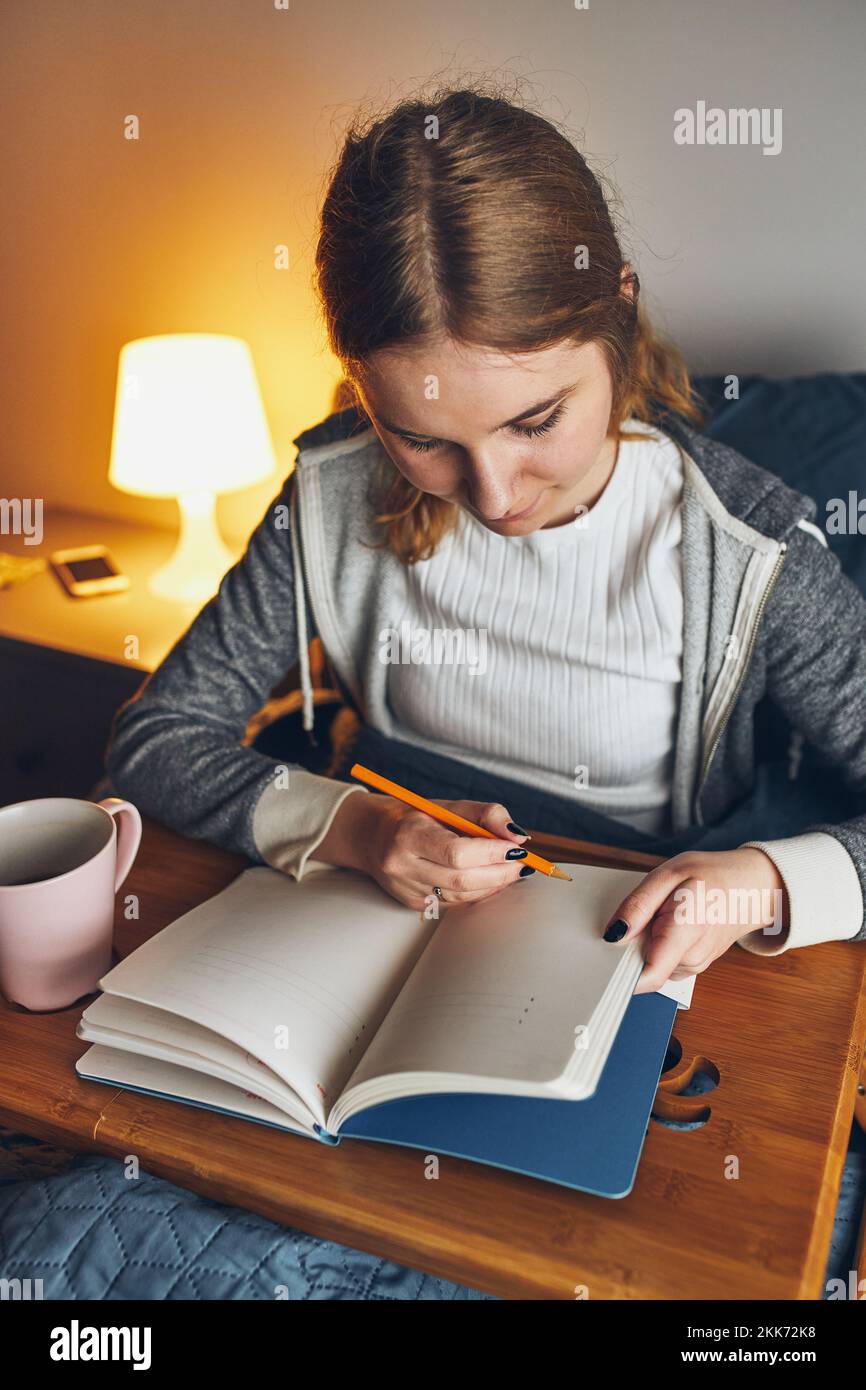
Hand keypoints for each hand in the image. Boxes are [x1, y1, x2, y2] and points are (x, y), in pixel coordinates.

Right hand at [318, 789, 534, 909]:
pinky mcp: (413, 903)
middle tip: (522, 864)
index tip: (517, 849)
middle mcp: (402, 865)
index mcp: (408, 835)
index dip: (492, 853)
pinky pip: (455, 903)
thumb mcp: (448, 806)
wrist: (372, 836)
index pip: (456, 852)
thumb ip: (485, 815)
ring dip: (493, 885)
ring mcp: (406, 889)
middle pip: (461, 880)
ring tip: (510, 870)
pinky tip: (490, 879)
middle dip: (499, 873)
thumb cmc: (416, 817)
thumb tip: (518, 837)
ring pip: (461, 896)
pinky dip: (478, 892)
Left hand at [602, 848, 788, 992]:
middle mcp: (692, 956)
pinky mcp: (691, 967)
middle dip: (629, 946)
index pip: (649, 975)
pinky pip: (661, 962)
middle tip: (637, 916)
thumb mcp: (667, 874)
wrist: (750, 888)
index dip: (620, 972)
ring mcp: (694, 966)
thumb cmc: (710, 876)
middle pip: (642, 968)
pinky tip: (666, 926)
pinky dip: (655, 946)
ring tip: (659, 915)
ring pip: (650, 965)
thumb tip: (613, 935)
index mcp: (687, 929)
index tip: (603, 956)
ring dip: (643, 944)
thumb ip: (638, 906)